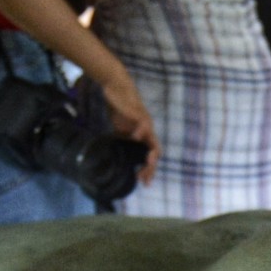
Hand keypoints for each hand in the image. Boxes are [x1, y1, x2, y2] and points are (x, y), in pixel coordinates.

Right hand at [97, 69, 160, 187]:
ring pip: (153, 142)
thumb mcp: (119, 130)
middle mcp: (147, 132)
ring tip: (147, 164)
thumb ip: (122, 142)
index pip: (149, 157)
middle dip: (151, 167)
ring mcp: (145, 124)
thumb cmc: (119, 109)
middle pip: (155, 153)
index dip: (147, 170)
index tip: (143, 182)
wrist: (116, 88)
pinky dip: (141, 133)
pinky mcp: (140, 114)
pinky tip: (135, 139)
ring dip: (151, 155)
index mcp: (143, 137)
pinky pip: (144, 126)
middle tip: (145, 179)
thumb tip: (116, 157)